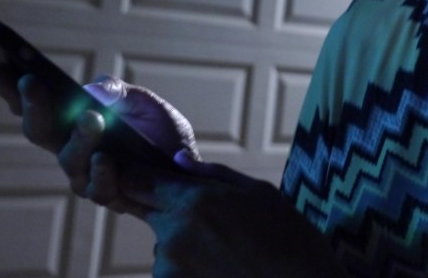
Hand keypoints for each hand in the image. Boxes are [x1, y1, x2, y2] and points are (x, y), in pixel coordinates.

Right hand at [0, 62, 198, 215]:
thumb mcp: (142, 101)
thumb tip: (91, 90)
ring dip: (79, 137)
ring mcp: (85, 174)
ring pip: (69, 159)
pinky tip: (106, 157)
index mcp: (71, 121)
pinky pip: (98, 186)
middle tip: (30, 81)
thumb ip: (117, 91)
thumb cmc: (159, 131)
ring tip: (91, 117)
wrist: (188, 169)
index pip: (32, 105)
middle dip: (33, 105)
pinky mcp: (108, 194)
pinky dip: (102, 170)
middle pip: (39, 130)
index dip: (10, 89)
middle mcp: (69, 148)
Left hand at [121, 157, 346, 277]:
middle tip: (216, 225)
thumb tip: (176, 161)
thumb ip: (211, 175)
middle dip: (174, 213)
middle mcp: (174, 236)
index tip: (149, 178)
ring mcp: (170, 271)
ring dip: (186, 248)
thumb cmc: (290, 239)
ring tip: (229, 255)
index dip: (138, 176)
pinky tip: (225, 272)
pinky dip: (192, 272)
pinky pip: (174, 274)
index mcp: (194, 201)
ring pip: (165, 248)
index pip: (136, 181)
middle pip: (153, 214)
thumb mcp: (259, 193)